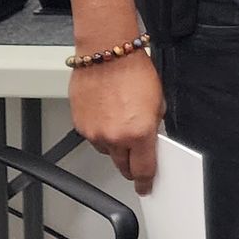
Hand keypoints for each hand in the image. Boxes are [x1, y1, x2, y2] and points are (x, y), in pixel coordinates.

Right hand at [71, 50, 163, 191]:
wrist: (107, 52)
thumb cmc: (133, 70)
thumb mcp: (157, 102)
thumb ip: (154, 127)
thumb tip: (151, 141)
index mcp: (139, 133)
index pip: (143, 170)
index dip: (146, 182)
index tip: (146, 187)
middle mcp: (115, 137)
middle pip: (123, 166)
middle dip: (131, 163)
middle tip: (135, 153)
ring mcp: (95, 133)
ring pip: (107, 151)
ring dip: (115, 144)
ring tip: (119, 121)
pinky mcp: (80, 125)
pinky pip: (93, 137)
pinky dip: (100, 131)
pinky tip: (106, 113)